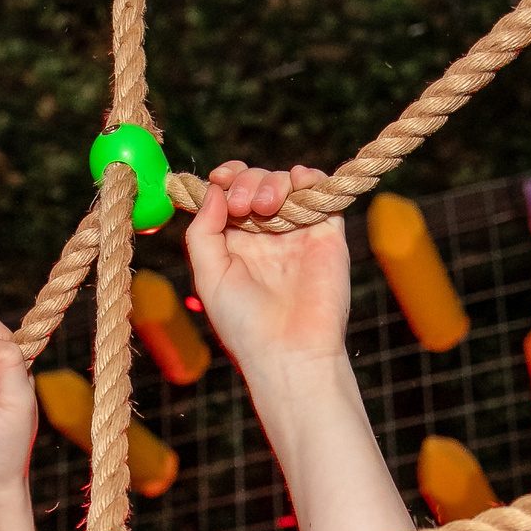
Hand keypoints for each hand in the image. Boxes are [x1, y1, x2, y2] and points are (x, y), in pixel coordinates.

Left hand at [187, 163, 352, 372]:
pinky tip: (297, 184)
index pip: (230, 195)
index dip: (226, 178)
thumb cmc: (244, 323)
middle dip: (247, 182)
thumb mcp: (209, 276)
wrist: (290, 352)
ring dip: (273, 182)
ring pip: (286, 182)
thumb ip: (203, 232)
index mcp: (236, 243)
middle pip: (257, 183)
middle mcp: (266, 235)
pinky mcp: (327, 234)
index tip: (219, 179)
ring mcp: (297, 233)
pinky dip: (310, 178)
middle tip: (244, 207)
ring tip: (265, 206)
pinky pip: (322, 192)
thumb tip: (215, 189)